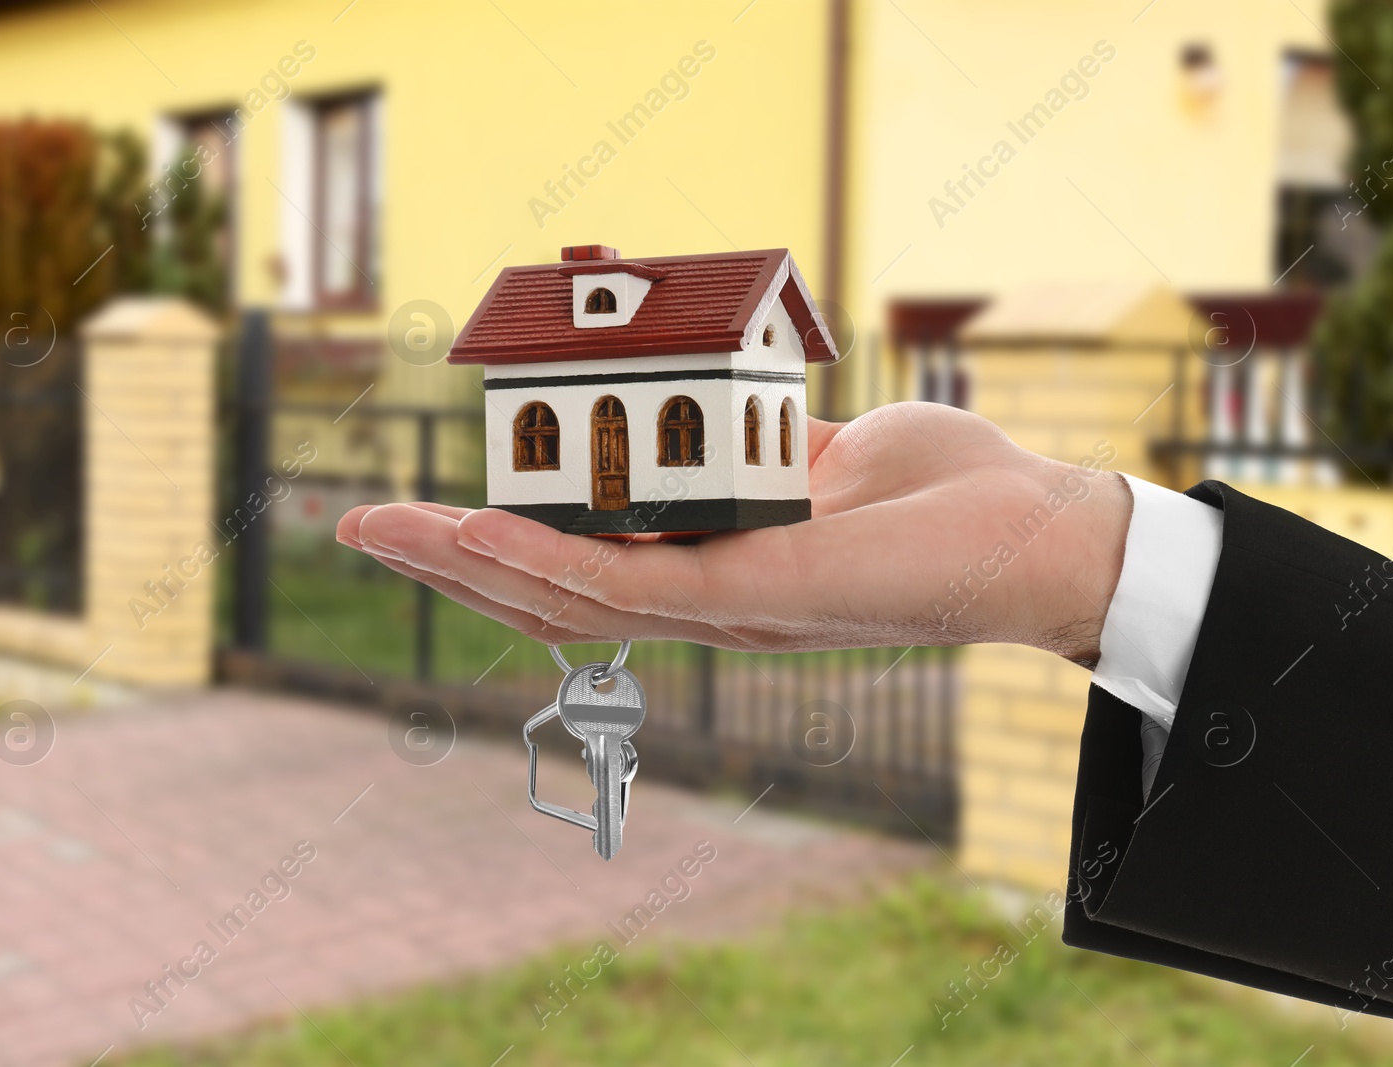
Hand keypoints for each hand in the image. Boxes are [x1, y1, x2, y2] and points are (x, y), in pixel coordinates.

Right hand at [336, 402, 1132, 665]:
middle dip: (447, 566)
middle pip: (549, 594)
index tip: (426, 510)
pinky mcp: (755, 594)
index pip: (582, 564)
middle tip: (357, 528)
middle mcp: (704, 599)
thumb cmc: (944, 491)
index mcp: (713, 564)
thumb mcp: (827, 448)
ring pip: (568, 597)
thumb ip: (759, 445)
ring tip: (386, 532)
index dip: (497, 546)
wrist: (1036, 527)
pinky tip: (478, 532)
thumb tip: (721, 412)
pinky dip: (546, 559)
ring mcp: (724, 606)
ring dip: (467, 565)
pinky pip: (631, 583)